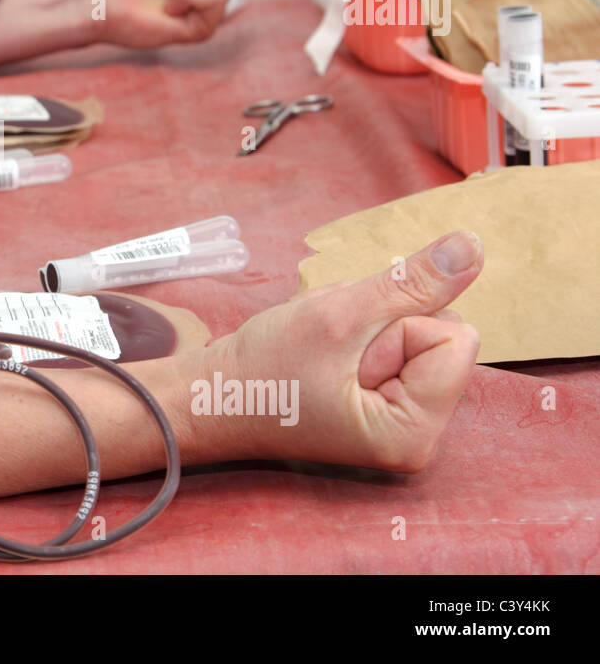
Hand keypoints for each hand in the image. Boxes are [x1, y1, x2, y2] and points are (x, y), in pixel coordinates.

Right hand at [205, 232, 484, 471]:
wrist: (212, 397)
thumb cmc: (263, 368)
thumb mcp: (339, 316)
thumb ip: (410, 282)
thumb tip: (472, 246)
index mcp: (415, 433)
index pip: (455, 338)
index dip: (398, 326)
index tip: (344, 352)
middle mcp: (420, 438)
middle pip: (441, 337)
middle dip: (384, 326)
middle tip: (329, 352)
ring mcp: (402, 424)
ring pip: (416, 335)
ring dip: (367, 325)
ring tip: (322, 353)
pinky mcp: (384, 408)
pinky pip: (397, 345)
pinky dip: (360, 335)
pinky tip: (325, 355)